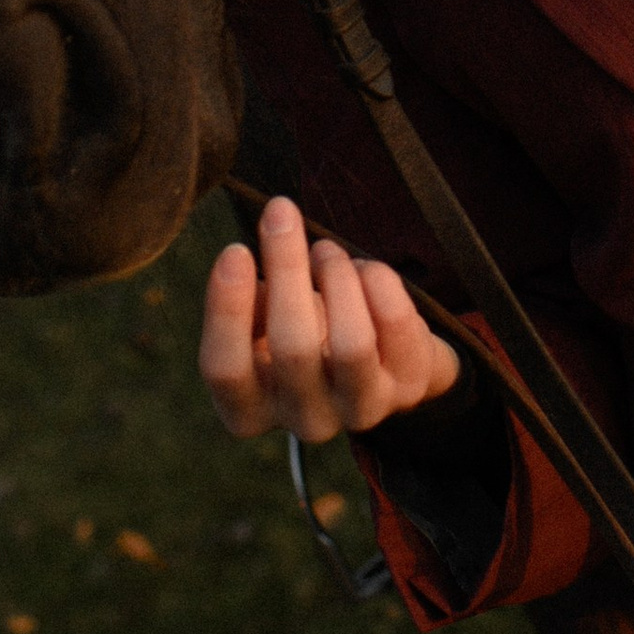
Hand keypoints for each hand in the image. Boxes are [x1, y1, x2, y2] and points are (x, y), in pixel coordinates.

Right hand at [200, 193, 462, 446]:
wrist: (378, 359)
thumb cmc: (303, 328)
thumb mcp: (263, 320)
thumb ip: (250, 296)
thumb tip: (253, 250)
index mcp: (250, 410)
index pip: (225, 371)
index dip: (227, 310)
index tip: (235, 250)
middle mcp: (305, 422)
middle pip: (292, 349)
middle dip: (286, 270)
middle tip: (281, 212)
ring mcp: (361, 411)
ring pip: (351, 345)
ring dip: (336, 278)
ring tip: (326, 250)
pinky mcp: (408, 388)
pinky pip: (397, 326)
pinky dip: (378, 282)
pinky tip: (363, 269)